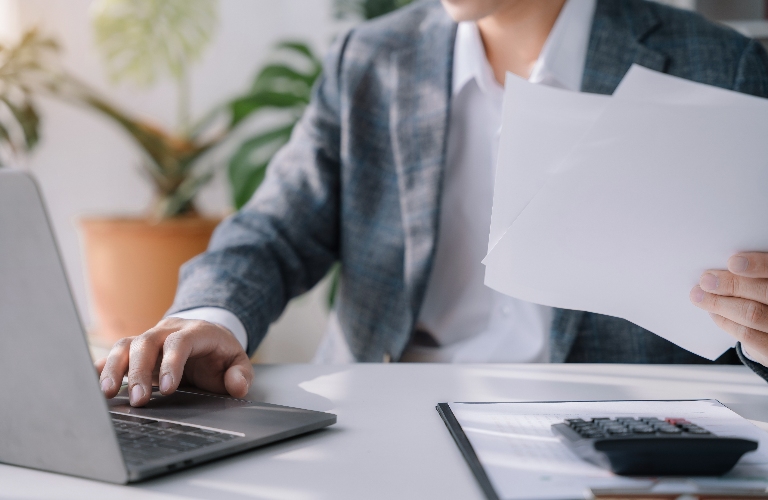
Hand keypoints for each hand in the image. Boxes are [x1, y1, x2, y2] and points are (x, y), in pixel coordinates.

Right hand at [95, 317, 253, 406]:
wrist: (205, 337)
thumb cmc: (220, 354)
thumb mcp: (238, 361)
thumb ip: (241, 374)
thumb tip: (235, 385)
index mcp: (196, 331)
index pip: (180, 342)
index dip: (172, 363)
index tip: (168, 389)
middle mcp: (168, 331)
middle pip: (146, 342)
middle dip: (138, 371)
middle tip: (138, 400)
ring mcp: (149, 338)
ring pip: (125, 345)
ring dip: (113, 368)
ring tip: (106, 393)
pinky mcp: (135, 350)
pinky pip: (114, 353)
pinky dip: (101, 366)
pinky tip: (90, 382)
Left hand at [690, 252, 767, 364]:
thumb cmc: (761, 298)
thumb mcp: (759, 284)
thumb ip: (749, 276)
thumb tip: (716, 270)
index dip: (757, 265)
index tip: (732, 262)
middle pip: (764, 292)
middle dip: (731, 285)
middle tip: (706, 280)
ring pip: (752, 314)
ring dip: (719, 303)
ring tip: (698, 295)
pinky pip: (747, 334)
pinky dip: (725, 321)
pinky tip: (712, 312)